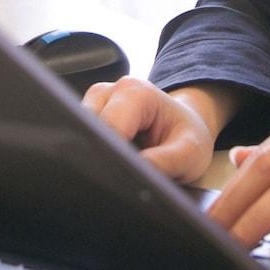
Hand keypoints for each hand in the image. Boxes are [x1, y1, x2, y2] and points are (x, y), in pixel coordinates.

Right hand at [80, 76, 218, 182]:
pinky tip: (111, 163)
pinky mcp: (87, 117)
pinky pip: (80, 137)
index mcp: (135, 92)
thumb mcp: (189, 152)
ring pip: (79, 134)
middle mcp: (110, 91)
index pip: (107, 127)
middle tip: (121, 179)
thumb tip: (138, 173)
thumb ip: (166, 162)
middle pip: (88, 130)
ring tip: (120, 169)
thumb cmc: (187, 136)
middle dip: (101, 156)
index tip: (119, 178)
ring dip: (96, 155)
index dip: (110, 155)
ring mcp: (95, 102)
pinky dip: (93, 153)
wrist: (183, 127)